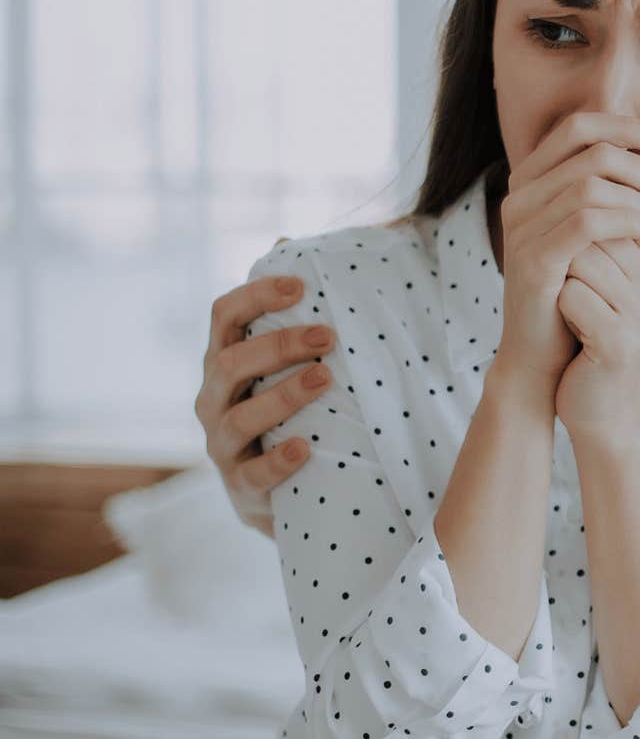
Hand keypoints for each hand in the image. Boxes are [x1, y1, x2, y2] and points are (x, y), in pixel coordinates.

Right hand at [196, 274, 335, 534]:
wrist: (284, 495)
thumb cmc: (291, 413)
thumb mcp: (291, 365)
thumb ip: (292, 313)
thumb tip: (291, 243)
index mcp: (224, 361)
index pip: (224, 316)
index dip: (255, 295)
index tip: (299, 285)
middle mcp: (214, 398)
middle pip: (228, 361)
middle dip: (277, 345)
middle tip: (327, 336)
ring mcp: (222, 445)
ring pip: (238, 416)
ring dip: (282, 395)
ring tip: (325, 378)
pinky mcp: (241, 487)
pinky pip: (252, 474)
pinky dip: (277, 459)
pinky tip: (304, 448)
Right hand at [493, 113, 639, 402]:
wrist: (543, 356)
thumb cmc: (578, 290)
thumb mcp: (601, 234)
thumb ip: (620, 191)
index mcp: (531, 181)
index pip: (579, 127)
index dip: (627, 126)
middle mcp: (519, 197)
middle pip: (592, 152)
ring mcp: (521, 228)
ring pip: (592, 185)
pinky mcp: (532, 261)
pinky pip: (588, 223)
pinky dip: (631, 222)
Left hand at [552, 226, 639, 436]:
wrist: (599, 405)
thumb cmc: (594, 331)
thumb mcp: (607, 274)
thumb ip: (605, 226)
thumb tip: (587, 172)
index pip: (610, 209)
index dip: (578, 237)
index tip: (582, 272)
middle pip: (594, 231)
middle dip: (568, 255)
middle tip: (573, 291)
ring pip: (581, 259)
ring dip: (562, 280)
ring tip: (574, 309)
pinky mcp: (620, 340)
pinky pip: (572, 296)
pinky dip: (559, 308)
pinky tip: (572, 328)